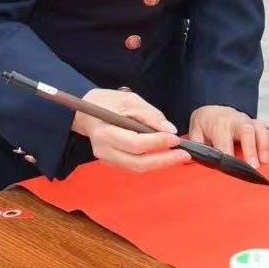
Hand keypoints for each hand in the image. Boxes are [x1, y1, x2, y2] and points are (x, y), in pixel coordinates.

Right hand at [71, 88, 187, 173]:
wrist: (84, 113)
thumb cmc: (106, 102)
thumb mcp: (129, 100)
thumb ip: (149, 114)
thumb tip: (169, 129)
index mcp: (105, 132)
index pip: (135, 143)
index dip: (157, 142)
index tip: (175, 138)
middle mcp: (104, 150)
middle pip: (137, 162)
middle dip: (164, 160)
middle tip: (184, 154)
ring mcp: (107, 159)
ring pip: (137, 168)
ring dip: (160, 164)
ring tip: (178, 157)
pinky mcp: (111, 162)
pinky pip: (134, 166)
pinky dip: (151, 163)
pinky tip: (164, 156)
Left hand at [188, 106, 268, 168]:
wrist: (214, 109)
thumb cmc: (205, 125)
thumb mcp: (195, 131)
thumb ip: (195, 145)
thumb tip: (189, 158)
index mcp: (218, 123)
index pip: (223, 138)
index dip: (227, 152)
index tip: (230, 166)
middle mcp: (235, 120)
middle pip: (245, 130)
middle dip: (250, 148)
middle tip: (254, 166)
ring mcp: (248, 121)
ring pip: (259, 128)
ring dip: (264, 145)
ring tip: (266, 161)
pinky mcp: (257, 125)